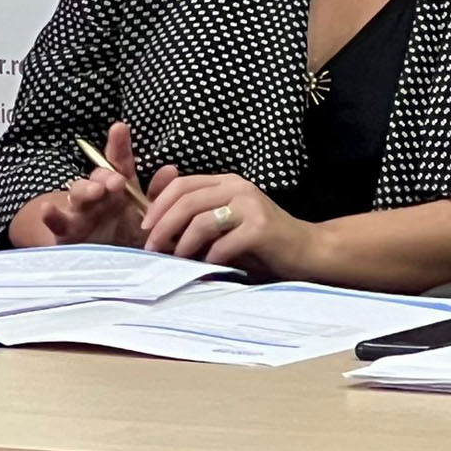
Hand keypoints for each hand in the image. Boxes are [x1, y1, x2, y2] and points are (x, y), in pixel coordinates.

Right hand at [13, 122, 173, 248]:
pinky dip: (51, 215)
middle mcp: (99, 195)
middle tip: (117, 181)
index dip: (119, 145)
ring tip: (96, 191)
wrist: (106, 265)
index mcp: (119, 189)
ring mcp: (81, 212)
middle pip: (99, 176)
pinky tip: (48, 209)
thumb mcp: (146, 217)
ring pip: (78, 192)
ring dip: (86, 189)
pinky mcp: (66, 232)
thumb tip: (170, 169)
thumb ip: (157, 194)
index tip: (120, 127)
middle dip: (106, 175)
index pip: (120, 163)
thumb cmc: (128, 236)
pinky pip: (57, 222)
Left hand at [141, 172, 313, 277]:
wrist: (306, 250)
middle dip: (162, 227)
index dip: (158, 206)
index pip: (181, 185)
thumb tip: (157, 228)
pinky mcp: (261, 228)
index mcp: (227, 183)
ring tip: (177, 261)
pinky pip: (222, 244)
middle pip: (186, 200)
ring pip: (200, 220)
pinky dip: (209, 259)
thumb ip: (199, 218)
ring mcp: (251, 206)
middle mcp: (238, 188)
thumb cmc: (261, 242)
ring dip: (182, 245)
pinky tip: (209, 268)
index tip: (145, 229)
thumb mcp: (226, 223)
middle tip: (152, 249)